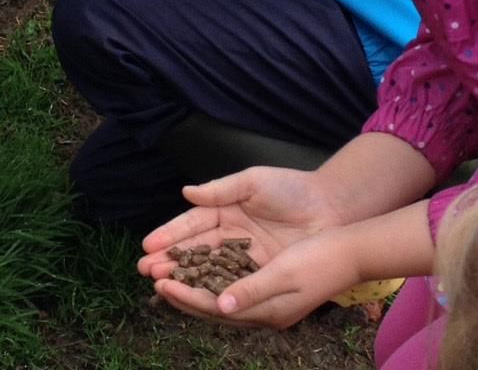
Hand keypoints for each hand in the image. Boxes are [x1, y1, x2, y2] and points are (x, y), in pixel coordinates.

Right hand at [138, 167, 346, 282]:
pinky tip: (193, 296)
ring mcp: (244, 257)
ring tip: (160, 284)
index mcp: (225, 211)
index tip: (147, 245)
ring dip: (184, 277)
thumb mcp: (254, 181)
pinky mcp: (260, 274)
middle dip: (169, 260)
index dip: (170, 234)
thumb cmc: (292, 188)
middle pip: (194, 251)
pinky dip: (212, 290)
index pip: (192, 224)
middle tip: (146, 270)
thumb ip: (221, 189)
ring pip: (208, 270)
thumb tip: (187, 192)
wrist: (331, 207)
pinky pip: (232, 284)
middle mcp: (231, 236)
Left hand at [150, 233, 361, 328]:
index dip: (185, 296)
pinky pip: (231, 283)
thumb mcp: (284, 273)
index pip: (214, 308)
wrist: (353, 250)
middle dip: (181, 292)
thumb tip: (219, 305)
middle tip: (152, 277)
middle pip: (211, 306)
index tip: (160, 284)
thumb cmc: (321, 259)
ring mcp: (266, 298)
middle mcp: (262, 310)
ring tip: (167, 271)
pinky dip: (211, 275)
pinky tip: (198, 265)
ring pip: (218, 294)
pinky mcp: (269, 283)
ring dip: (192, 283)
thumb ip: (251, 290)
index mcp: (265, 312)